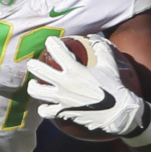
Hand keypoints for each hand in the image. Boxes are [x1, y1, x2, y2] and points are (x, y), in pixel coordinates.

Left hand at [27, 34, 144, 136]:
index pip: (56, 50)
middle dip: (33, 64)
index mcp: (75, 70)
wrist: (117, 113)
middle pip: (38, 70)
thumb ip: (102, 48)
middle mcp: (65, 83)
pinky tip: (46, 105)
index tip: (50, 42)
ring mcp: (62, 99)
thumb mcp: (110, 65)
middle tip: (33, 64)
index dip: (51, 43)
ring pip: (35, 91)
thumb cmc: (115, 88)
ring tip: (35, 84)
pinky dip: (44, 108)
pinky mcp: (62, 112)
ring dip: (33, 86)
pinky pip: (45, 110)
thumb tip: (94, 38)